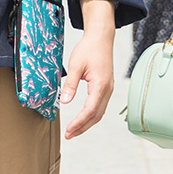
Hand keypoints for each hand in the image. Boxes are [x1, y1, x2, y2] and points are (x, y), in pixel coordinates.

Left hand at [59, 11, 114, 139]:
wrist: (101, 38)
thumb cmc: (89, 48)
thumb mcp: (75, 64)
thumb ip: (70, 84)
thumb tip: (64, 102)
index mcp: (100, 85)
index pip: (90, 110)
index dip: (79, 122)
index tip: (68, 130)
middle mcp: (107, 89)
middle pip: (96, 116)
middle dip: (82, 127)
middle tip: (69, 135)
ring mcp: (108, 89)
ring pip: (99, 113)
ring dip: (87, 123)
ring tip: (74, 130)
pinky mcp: (106, 88)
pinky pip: (100, 106)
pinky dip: (91, 116)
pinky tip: (83, 118)